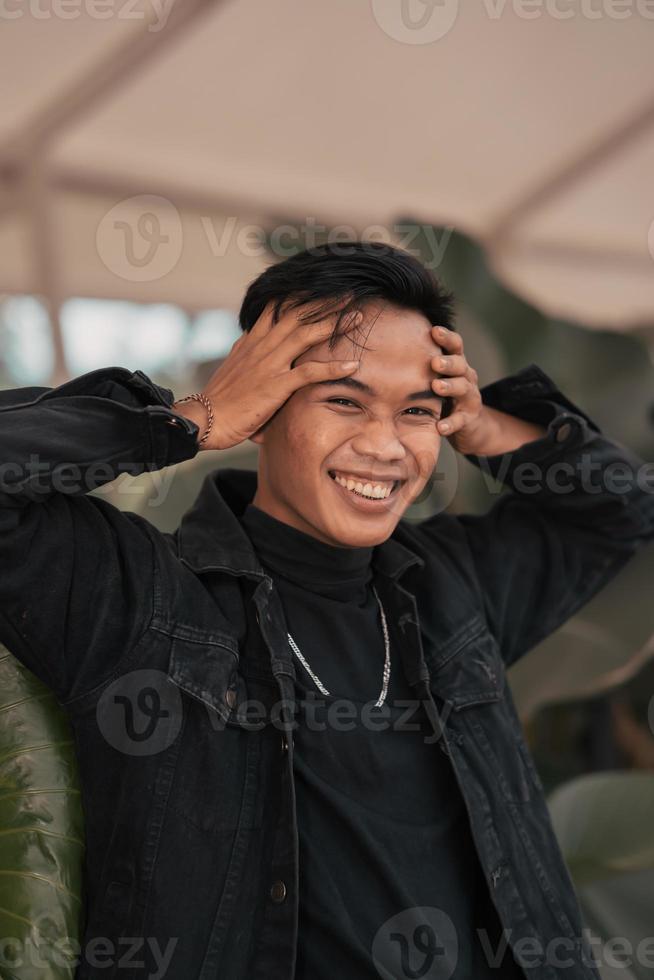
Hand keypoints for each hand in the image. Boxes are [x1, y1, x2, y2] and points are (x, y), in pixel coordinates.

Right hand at [178, 303, 360, 450]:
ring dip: (335, 325)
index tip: (322, 285)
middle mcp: (263, 346)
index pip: (278, 307)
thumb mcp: (233, 365)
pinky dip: (332, 368)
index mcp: (253, 340)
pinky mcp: (276, 385)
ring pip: (306, 336)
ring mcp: (270, 364)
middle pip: (298, 315)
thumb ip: (246, 349)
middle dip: (325, 303)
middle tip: (349, 293)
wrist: (205, 419)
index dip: (300, 295)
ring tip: (358, 317)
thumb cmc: (220, 397)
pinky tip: (352, 365)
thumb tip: (250, 336)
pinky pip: (309, 373)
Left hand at [429, 325, 488, 454]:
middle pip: (460, 365)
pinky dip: (450, 423)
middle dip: (448, 362)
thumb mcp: (436, 377)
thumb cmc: (444, 395)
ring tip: (436, 386)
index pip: (455, 346)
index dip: (447, 337)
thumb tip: (385, 349)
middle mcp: (466, 376)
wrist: (469, 425)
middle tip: (435, 362)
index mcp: (457, 364)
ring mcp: (470, 397)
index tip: (434, 330)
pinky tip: (439, 427)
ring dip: (450, 386)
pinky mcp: (469, 418)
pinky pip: (460, 420)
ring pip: (463, 388)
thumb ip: (420, 366)